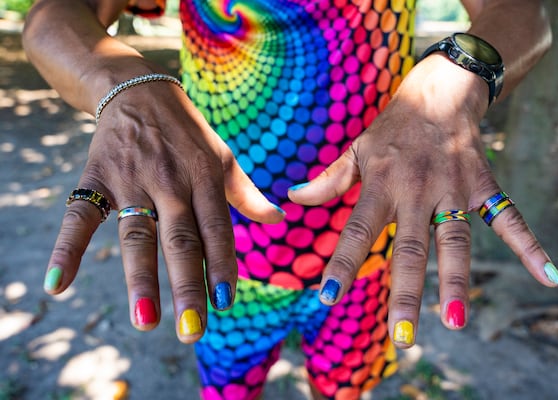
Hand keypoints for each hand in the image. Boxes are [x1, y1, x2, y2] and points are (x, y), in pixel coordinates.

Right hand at [43, 80, 284, 342]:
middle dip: (188, 286)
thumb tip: (279, 220)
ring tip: (146, 322)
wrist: (139, 90)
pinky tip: (58, 285)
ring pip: (137, 234)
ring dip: (140, 279)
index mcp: (204, 176)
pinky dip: (67, 248)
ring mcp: (132, 179)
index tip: (226, 301)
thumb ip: (246, 193)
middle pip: (180, 240)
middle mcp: (171, 181)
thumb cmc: (188, 133)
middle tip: (192, 330)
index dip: (222, 264)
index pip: (217, 228)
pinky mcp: (97, 177)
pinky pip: (79, 215)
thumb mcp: (222, 157)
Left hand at [288, 55, 557, 346]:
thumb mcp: (357, 149)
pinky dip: (529, 247)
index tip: (328, 298)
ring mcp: (453, 190)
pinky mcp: (483, 186)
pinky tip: (547, 276)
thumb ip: (329, 180)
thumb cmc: (393, 128)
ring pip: (456, 241)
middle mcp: (417, 191)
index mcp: (381, 184)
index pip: (358, 231)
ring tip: (454, 322)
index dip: (343, 264)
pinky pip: (509, 219)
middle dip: (406, 293)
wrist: (440, 91)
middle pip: (410, 248)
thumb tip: (293, 199)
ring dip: (455, 281)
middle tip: (401, 336)